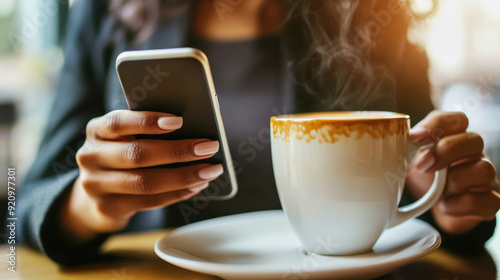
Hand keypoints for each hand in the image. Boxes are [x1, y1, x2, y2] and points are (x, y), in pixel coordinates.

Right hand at [60, 110, 222, 242]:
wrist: (94, 197)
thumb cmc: (121, 157)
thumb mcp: (125, 139)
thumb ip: (147, 133)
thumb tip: (194, 131)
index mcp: (97, 130)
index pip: (119, 122)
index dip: (148, 121)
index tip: (179, 121)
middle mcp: (91, 156)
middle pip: (138, 154)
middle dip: (179, 151)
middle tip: (209, 147)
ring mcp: (96, 184)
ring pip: (146, 182)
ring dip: (184, 176)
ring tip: (210, 170)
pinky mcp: (108, 208)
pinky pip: (149, 201)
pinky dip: (178, 193)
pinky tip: (196, 186)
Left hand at [406, 110, 499, 233]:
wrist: (436, 209)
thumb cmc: (426, 177)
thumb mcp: (413, 158)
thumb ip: (410, 144)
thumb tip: (408, 137)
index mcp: (455, 138)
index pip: (459, 119)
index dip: (437, 125)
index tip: (413, 137)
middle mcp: (474, 155)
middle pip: (475, 139)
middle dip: (446, 151)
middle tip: (422, 165)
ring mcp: (485, 178)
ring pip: (484, 170)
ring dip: (454, 181)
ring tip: (438, 190)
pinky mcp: (489, 202)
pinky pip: (484, 200)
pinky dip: (459, 205)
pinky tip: (444, 205)